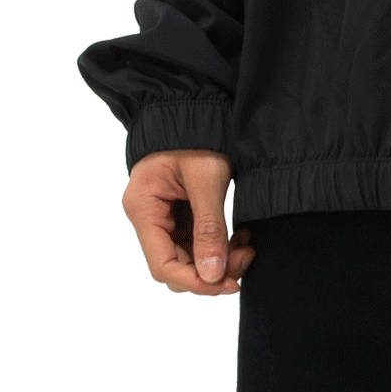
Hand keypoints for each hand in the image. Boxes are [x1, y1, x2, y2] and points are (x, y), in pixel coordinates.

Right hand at [122, 148, 252, 296]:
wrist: (196, 108)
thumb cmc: (195, 136)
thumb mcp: (207, 181)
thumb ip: (209, 229)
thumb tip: (213, 275)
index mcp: (143, 207)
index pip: (163, 265)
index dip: (195, 282)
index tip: (228, 284)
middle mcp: (147, 216)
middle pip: (175, 266)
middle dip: (211, 271)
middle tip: (245, 258)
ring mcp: (163, 216)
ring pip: (188, 258)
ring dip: (218, 259)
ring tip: (247, 245)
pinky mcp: (179, 214)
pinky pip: (196, 242)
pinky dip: (219, 244)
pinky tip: (241, 237)